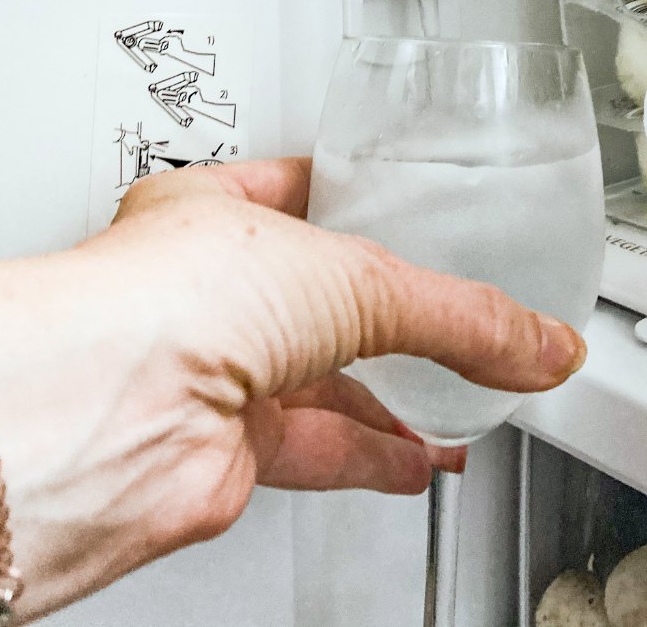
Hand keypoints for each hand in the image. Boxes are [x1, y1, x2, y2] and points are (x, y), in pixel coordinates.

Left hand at [0, 158, 585, 622]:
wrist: (108, 413)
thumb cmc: (170, 296)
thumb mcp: (354, 276)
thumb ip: (460, 315)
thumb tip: (538, 343)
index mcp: (214, 208)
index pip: (299, 189)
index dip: (358, 198)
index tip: (411, 210)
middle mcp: (203, 286)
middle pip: (318, 295)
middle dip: (388, 314)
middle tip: (455, 318)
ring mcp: (211, 366)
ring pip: (321, 377)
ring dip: (395, 394)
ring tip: (466, 395)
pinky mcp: (223, 444)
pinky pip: (315, 443)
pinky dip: (373, 451)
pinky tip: (418, 457)